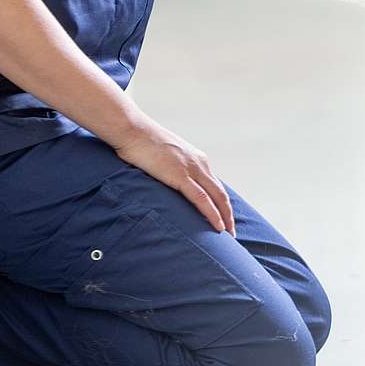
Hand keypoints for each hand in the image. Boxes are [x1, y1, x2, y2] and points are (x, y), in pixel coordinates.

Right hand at [111, 117, 235, 234]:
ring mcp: (191, 169)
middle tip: (232, 232)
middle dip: (228, 214)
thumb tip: (168, 180)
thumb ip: (172, 168)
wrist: (132, 130)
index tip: (224, 218)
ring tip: (229, 235)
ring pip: (216, 197)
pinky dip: (212, 213)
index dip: (221, 203)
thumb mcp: (164, 155)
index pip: (214, 185)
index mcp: (196, 158)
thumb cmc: (142, 143)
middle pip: (220, 193)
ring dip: (225, 217)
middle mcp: (199, 163)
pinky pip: (201, 199)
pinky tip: (217, 226)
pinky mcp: (180, 176)